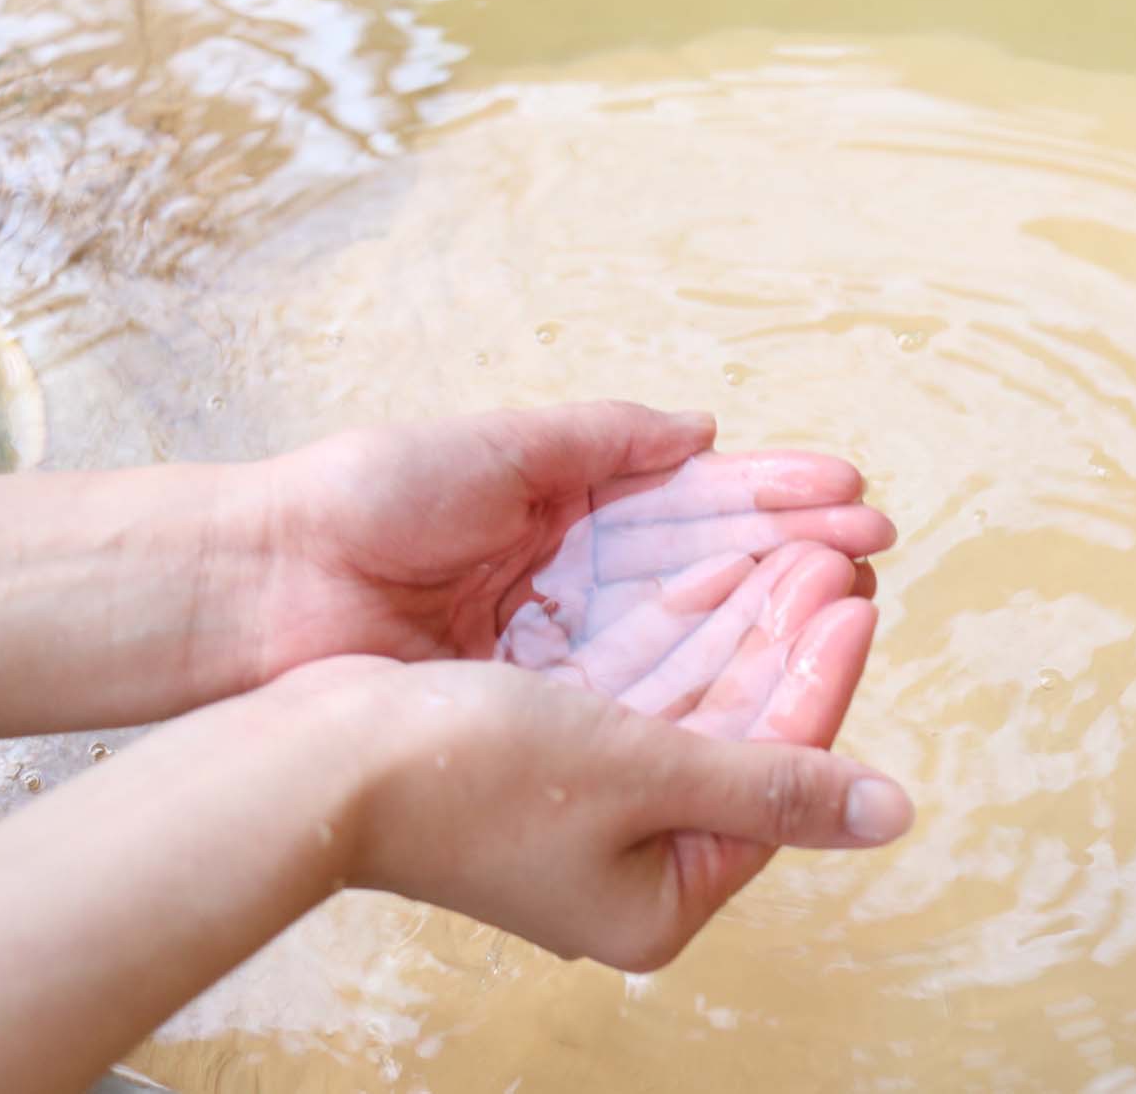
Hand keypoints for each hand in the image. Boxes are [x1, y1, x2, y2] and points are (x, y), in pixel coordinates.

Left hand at [249, 402, 895, 683]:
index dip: (771, 495)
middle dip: (792, 555)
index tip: (850, 491)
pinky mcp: (541, 706)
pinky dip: (708, 680)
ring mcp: (562, 648)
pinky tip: (774, 668)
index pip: (693, 501)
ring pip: (688, 631)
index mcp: (567, 505)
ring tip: (847, 599)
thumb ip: (601, 437)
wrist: (260, 590)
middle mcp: (575, 580)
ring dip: (768, 617)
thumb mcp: (495, 447)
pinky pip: (640, 692)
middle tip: (874, 548)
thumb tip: (702, 429)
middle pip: (707, 568)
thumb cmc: (364, 498)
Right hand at [318, 580, 911, 969]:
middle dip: (784, 643)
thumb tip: (892, 813)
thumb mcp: (641, 774)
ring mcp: (591, 816)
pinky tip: (715, 580)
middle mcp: (635, 863)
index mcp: (662, 899)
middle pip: (744, 737)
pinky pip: (642, 697)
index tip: (854, 599)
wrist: (315, 759)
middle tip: (833, 560)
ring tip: (792, 555)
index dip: (820, 679)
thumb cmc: (467, 776)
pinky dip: (679, 641)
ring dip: (741, 630)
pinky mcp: (552, 766)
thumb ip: (771, 783)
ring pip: (697, 706)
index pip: (780, 775)